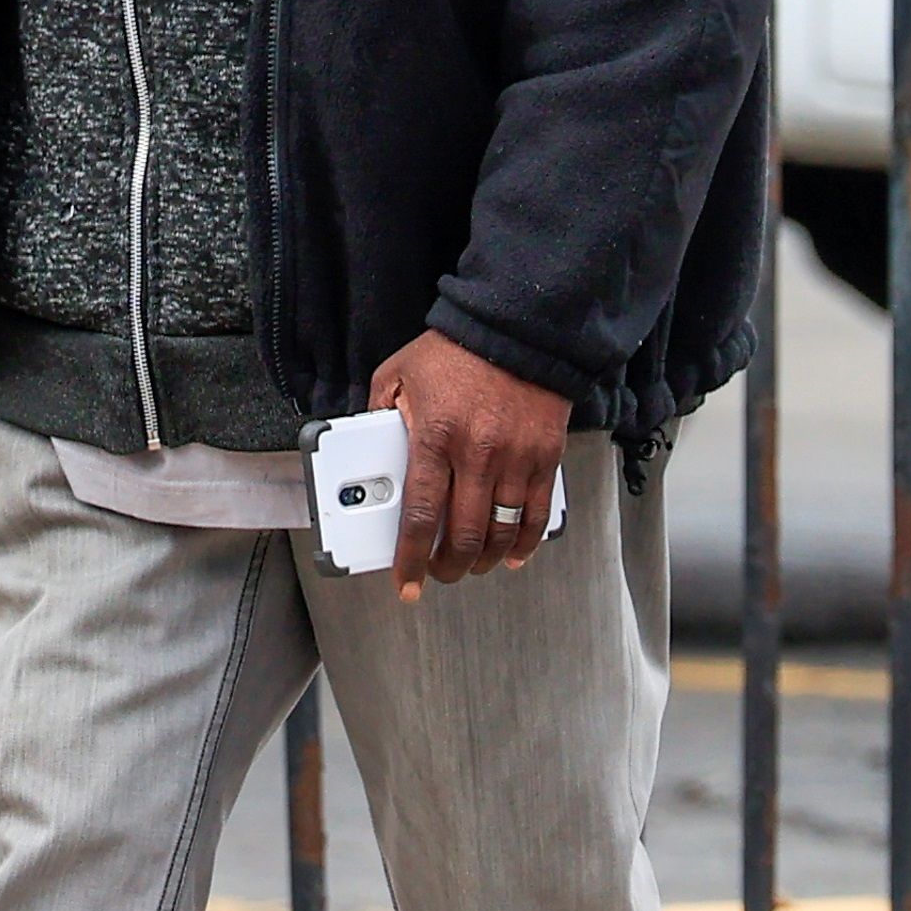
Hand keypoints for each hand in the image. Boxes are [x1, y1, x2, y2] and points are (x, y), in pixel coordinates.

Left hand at [373, 330, 569, 600]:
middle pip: (462, 535)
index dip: (411, 558)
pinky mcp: (544, 457)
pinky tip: (512, 552)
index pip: (419, 515)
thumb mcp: (398, 373)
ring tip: (471, 564)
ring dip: (483, 559)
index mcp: (434, 436)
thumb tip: (365, 445)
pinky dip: (524, 541)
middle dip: (448, 566)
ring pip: (500, 532)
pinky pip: (535, 513)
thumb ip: (377, 412)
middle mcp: (476, 454)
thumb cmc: (456, 350)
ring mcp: (514, 458)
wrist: (516, 328)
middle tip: (439, 572)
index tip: (406, 582)